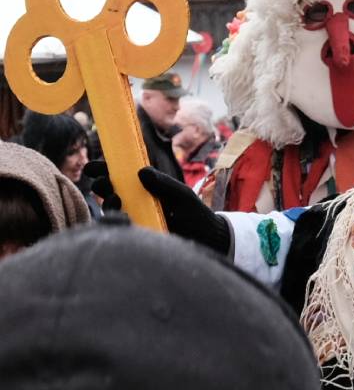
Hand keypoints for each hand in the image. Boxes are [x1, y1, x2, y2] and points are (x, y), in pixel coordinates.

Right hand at [85, 161, 231, 254]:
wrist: (208, 240)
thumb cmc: (196, 214)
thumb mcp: (182, 195)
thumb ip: (164, 183)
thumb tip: (141, 172)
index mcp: (145, 189)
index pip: (120, 177)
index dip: (103, 170)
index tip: (92, 168)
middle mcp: (136, 204)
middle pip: (109, 192)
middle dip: (101, 185)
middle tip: (101, 182)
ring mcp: (135, 220)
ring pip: (111, 211)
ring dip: (108, 203)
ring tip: (116, 198)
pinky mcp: (137, 238)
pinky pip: (119, 231)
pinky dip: (116, 222)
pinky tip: (123, 217)